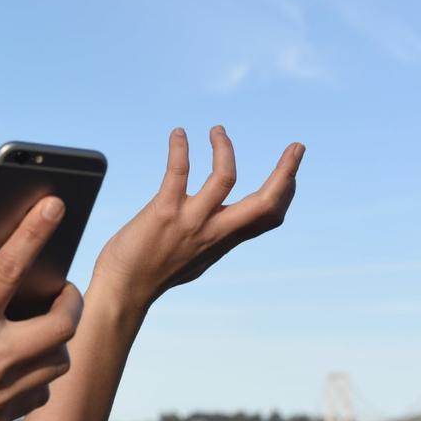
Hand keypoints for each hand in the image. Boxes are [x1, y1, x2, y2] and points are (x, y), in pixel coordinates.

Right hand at [0, 194, 82, 420]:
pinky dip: (42, 371)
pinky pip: (43, 390)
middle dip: (69, 299)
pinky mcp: (2, 416)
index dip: (34, 232)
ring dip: (58, 337)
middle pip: (61, 323)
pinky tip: (20, 361)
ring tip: (38, 322)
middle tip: (57, 288)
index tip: (55, 205)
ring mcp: (1, 392)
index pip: (8, 270)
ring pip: (60, 360)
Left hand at [91, 125, 304, 313]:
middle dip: (287, 173)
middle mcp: (214, 231)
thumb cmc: (153, 273)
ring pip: (225, 179)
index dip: (286, 192)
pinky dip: (180, 149)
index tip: (291, 171)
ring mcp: (190, 221)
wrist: (123, 290)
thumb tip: (221, 230)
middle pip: (266, 204)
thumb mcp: (195, 259)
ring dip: (224, 149)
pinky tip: (178, 134)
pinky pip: (179, 172)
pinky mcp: (164, 212)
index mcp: (224, 239)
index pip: (268, 217)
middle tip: (297, 147)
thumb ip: (211, 240)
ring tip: (216, 130)